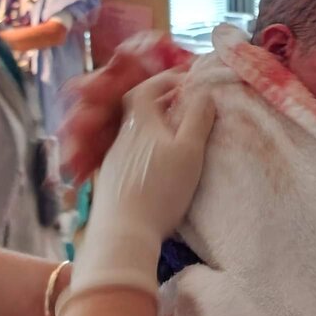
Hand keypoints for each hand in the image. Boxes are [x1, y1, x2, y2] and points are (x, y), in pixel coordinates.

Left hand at [70, 70, 214, 300]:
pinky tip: (157, 167)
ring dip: (154, 129)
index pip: (146, 88)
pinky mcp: (110, 183)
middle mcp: (122, 137)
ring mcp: (113, 161)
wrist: (122, 234)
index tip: (187, 80)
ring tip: (176, 138)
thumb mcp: (189, 151)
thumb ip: (198, 118)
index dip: (165, 80)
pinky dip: (146, 150)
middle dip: (162, 103)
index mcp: (139, 123)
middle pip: (138, 110)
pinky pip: (130, 155)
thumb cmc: (160, 188)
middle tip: (185, 107)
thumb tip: (205, 92)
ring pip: (135, 134)